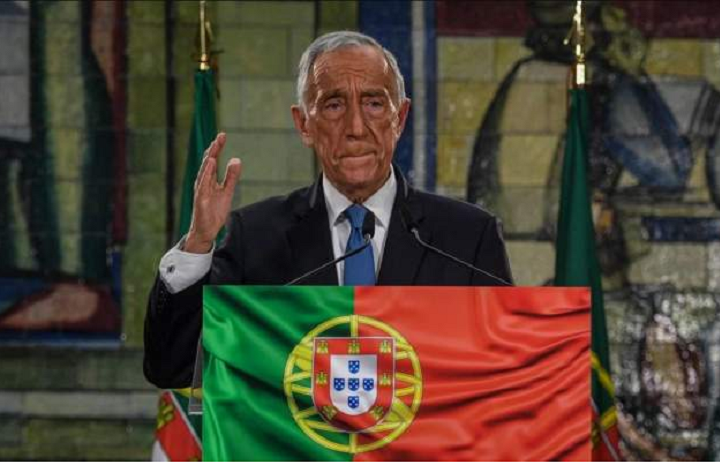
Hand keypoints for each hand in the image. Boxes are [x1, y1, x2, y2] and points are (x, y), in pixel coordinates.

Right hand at [184, 132, 241, 252]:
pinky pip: (203, 184)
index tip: (222, 135)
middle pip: (208, 162)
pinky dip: (206, 173)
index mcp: (209, 179)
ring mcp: (200, 190)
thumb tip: (236, 159)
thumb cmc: (214, 211)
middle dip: (214, 149)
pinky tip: (211, 164)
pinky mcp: (200, 199)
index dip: (217, 147)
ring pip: (204, 171)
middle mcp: (203, 182)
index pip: (213, 160)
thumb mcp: (227, 191)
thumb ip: (231, 177)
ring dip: (209, 159)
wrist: (207, 230)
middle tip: (220, 136)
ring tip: (214, 147)